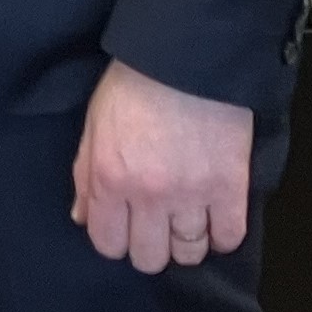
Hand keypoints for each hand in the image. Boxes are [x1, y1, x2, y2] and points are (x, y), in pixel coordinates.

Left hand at [70, 57, 253, 272]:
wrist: (185, 54)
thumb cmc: (135, 82)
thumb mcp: (95, 123)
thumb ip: (85, 174)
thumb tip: (82, 217)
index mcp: (110, 178)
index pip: (108, 244)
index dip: (115, 239)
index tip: (124, 227)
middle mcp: (148, 195)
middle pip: (149, 258)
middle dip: (150, 246)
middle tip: (156, 224)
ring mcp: (191, 194)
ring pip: (189, 254)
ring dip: (187, 242)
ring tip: (187, 220)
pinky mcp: (229, 187)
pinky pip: (229, 237)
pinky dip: (222, 235)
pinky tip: (214, 217)